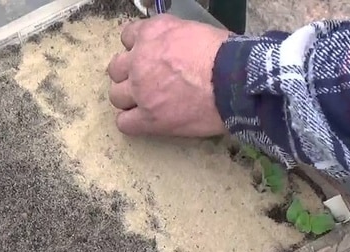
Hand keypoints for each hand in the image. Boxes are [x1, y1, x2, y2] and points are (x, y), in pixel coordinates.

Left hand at [106, 14, 230, 136]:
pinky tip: (145, 120)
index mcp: (152, 33)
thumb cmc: (225, 56)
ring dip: (128, 99)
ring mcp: (141, 91)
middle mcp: (139, 60)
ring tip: (146, 103)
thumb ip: (173, 37)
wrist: (233, 83)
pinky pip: (124, 123)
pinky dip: (132, 122)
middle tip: (146, 82)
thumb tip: (172, 48)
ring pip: (116, 96)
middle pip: (116, 69)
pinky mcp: (148, 118)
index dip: (137, 49)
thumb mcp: (195, 30)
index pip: (127, 37)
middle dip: (128, 75)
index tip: (147, 56)